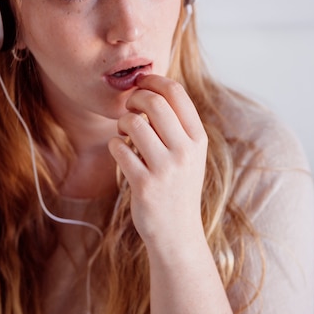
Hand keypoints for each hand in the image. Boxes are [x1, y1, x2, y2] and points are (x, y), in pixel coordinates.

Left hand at [108, 74, 207, 252]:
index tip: (141, 82)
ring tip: (124, 133)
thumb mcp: (190, 154)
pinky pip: (119, 148)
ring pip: (133, 123)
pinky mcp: (144, 184)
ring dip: (122, 122)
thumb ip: (177, 124)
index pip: (176, 93)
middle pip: (154, 102)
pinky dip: (115, 145)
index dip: (153, 80)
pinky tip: (121, 152)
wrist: (177, 233)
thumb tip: (151, 88)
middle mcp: (185, 151)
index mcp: (198, 139)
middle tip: (129, 107)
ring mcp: (165, 169)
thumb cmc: (178, 187)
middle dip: (134, 98)